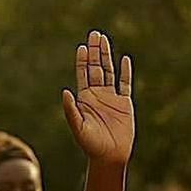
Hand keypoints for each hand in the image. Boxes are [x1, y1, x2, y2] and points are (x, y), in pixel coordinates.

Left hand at [62, 31, 133, 165]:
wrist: (109, 156)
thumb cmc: (91, 145)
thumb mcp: (78, 127)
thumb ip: (71, 110)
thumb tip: (65, 91)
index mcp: (85, 99)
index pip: (83, 74)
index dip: (82, 60)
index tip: (82, 46)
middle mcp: (97, 96)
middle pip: (96, 68)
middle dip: (95, 51)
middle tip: (94, 33)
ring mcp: (111, 98)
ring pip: (110, 72)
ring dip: (107, 56)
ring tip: (104, 39)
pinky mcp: (125, 104)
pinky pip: (125, 85)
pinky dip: (125, 72)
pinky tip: (124, 59)